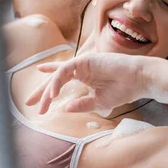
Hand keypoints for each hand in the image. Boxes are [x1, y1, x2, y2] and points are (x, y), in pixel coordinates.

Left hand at [25, 52, 144, 115]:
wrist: (138, 80)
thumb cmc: (124, 89)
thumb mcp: (99, 102)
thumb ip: (81, 105)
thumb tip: (65, 108)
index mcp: (85, 78)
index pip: (62, 82)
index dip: (48, 90)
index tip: (38, 103)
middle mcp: (82, 69)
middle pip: (56, 78)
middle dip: (42, 91)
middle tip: (29, 102)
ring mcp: (83, 63)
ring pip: (58, 74)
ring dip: (49, 89)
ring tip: (44, 103)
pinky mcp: (85, 59)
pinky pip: (66, 70)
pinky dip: (58, 81)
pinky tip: (54, 93)